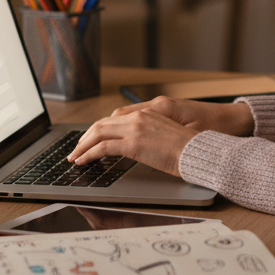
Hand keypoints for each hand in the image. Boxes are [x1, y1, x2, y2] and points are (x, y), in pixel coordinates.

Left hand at [65, 97, 252, 176]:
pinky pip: (103, 147)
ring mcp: (135, 129)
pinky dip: (89, 154)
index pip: (115, 117)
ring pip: (98, 133)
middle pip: (102, 123)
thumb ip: (149, 135)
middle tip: (77, 148)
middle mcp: (139, 117)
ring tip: (75, 156)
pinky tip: (83, 161)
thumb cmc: (189, 147)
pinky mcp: (134, 144)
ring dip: (83, 145)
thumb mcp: (167, 135)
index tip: (91, 139)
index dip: (99, 129)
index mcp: (148, 112)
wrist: (199, 151)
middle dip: (86, 136)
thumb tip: (137, 147)